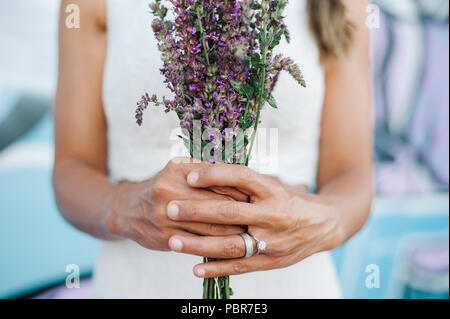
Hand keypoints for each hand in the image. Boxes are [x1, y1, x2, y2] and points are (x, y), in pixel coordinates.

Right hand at [106, 158, 247, 250]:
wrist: (128, 211)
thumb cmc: (161, 186)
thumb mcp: (176, 168)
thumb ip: (203, 167)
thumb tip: (236, 171)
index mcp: (177, 170)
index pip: (219, 180)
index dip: (241, 190)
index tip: (257, 197)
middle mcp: (170, 191)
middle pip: (218, 204)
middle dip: (242, 213)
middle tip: (260, 217)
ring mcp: (167, 216)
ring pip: (212, 227)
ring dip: (235, 232)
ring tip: (251, 232)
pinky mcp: (167, 237)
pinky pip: (200, 243)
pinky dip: (219, 244)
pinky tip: (232, 245)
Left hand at [166, 164, 343, 277]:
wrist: (322, 226)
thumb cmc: (287, 200)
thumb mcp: (271, 185)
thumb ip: (243, 182)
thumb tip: (202, 170)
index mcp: (272, 190)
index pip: (241, 177)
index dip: (214, 175)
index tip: (189, 176)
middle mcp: (273, 215)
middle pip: (230, 213)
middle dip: (196, 211)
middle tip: (170, 208)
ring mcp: (272, 241)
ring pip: (230, 244)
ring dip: (198, 244)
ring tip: (172, 240)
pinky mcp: (270, 262)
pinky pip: (240, 267)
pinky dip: (217, 269)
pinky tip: (195, 270)